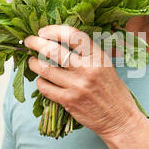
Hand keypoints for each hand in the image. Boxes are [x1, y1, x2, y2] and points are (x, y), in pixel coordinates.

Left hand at [24, 25, 142, 140]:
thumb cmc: (112, 91)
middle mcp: (87, 69)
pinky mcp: (69, 101)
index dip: (53, 30)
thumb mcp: (106, 65)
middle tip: (29, 41)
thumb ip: (87, 53)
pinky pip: (45, 88)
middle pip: (53, 50)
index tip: (43, 31)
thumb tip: (60, 41)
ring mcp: (77, 86)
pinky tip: (42, 80)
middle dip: (36, 43)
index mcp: (98, 56)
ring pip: (45, 69)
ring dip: (34, 63)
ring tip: (32, 61)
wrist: (120, 118)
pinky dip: (40, 82)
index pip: (72, 35)